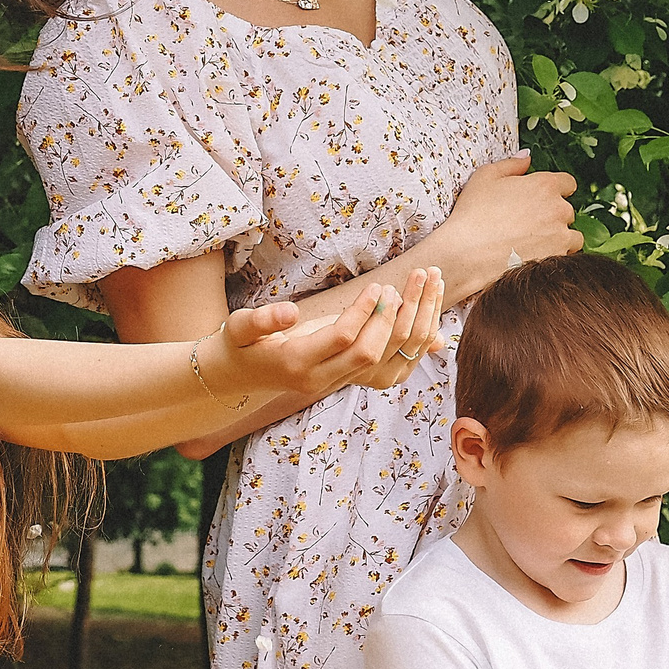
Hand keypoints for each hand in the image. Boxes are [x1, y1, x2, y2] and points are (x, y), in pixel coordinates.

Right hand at [205, 269, 438, 402]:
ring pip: (384, 363)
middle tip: (404, 285)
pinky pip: (386, 368)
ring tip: (421, 293)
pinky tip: (430, 323)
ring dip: (407, 329)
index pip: (342, 338)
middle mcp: (319, 379)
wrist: (239, 375)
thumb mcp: (239, 327)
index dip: (363, 311)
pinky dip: (408, 347)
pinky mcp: (345, 381)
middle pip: (369, 354)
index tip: (377, 285)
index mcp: (296, 362)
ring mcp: (334, 383)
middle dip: (391, 318)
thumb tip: (289, 313)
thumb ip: (262, 320)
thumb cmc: (239, 343)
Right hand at [436, 153, 581, 300]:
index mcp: (544, 185)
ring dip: (559, 238)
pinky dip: (555, 256)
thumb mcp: (485, 177)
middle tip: (528, 223)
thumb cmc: (472, 214)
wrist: (466, 254)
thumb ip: (511, 164)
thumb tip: (527, 157)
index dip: (555, 190)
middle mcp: (558, 208)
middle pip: (567, 210)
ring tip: (534, 243)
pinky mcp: (557, 258)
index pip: (568, 183)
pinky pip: (566, 256)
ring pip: (572, 236)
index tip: (543, 199)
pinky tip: (535, 256)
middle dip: (553, 215)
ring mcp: (560, 235)